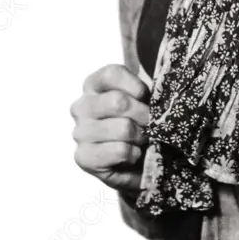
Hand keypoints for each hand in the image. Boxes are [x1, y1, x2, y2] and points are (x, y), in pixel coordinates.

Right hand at [70, 64, 150, 197]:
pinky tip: (132, 155)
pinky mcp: (84, 157)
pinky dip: (134, 154)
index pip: (111, 74)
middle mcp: (82, 106)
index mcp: (94, 86)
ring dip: (141, 137)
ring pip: (123, 128)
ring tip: (141, 141)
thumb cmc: (137, 126)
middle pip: (118, 102)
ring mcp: (80, 132)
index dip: (136, 86)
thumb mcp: (142, 102)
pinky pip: (120, 150)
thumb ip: (143, 93)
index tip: (146, 97)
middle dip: (143, 115)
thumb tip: (157, 95)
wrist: (134, 165)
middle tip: (150, 124)